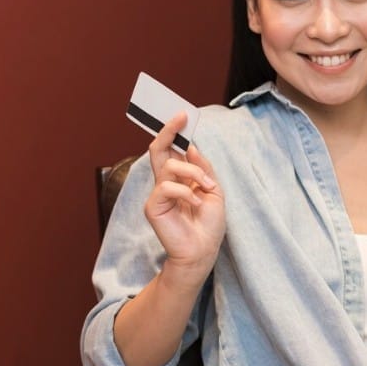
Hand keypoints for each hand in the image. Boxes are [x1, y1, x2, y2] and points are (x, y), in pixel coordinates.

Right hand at [144, 112, 224, 286]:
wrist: (203, 250)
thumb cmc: (208, 224)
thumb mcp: (213, 190)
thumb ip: (202, 169)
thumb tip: (190, 147)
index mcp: (180, 178)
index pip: (172, 150)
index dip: (174, 132)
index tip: (183, 115)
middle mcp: (166, 183)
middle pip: (159, 150)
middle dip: (167, 131)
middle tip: (179, 117)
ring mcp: (158, 194)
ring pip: (170, 165)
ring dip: (193, 172)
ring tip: (206, 187)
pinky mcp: (153, 206)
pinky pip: (167, 187)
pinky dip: (186, 192)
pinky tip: (196, 204)